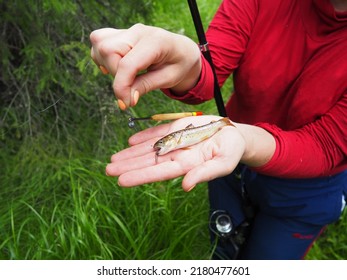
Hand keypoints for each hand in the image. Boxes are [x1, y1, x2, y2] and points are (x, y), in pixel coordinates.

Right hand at [90, 24, 201, 108]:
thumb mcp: (169, 79)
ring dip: (107, 65)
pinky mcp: (120, 33)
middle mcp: (138, 31)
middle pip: (108, 50)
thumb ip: (146, 86)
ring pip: (99, 43)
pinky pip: (99, 41)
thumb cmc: (178, 64)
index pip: (127, 64)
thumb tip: (127, 99)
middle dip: (115, 74)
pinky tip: (117, 66)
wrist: (181, 51)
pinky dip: (102, 57)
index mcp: (155, 41)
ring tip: (126, 75)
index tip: (126, 104)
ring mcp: (128, 30)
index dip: (122, 87)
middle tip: (131, 87)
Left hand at [106, 116, 245, 191]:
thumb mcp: (223, 163)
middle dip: (128, 166)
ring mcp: (175, 141)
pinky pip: (157, 132)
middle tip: (108, 170)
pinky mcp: (176, 128)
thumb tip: (185, 186)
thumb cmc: (232, 150)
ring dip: (130, 153)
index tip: (121, 181)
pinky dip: (143, 136)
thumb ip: (205, 173)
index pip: (159, 172)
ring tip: (113, 159)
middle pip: (148, 161)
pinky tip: (130, 140)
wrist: (234, 133)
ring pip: (148, 148)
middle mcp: (177, 154)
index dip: (140, 176)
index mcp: (187, 165)